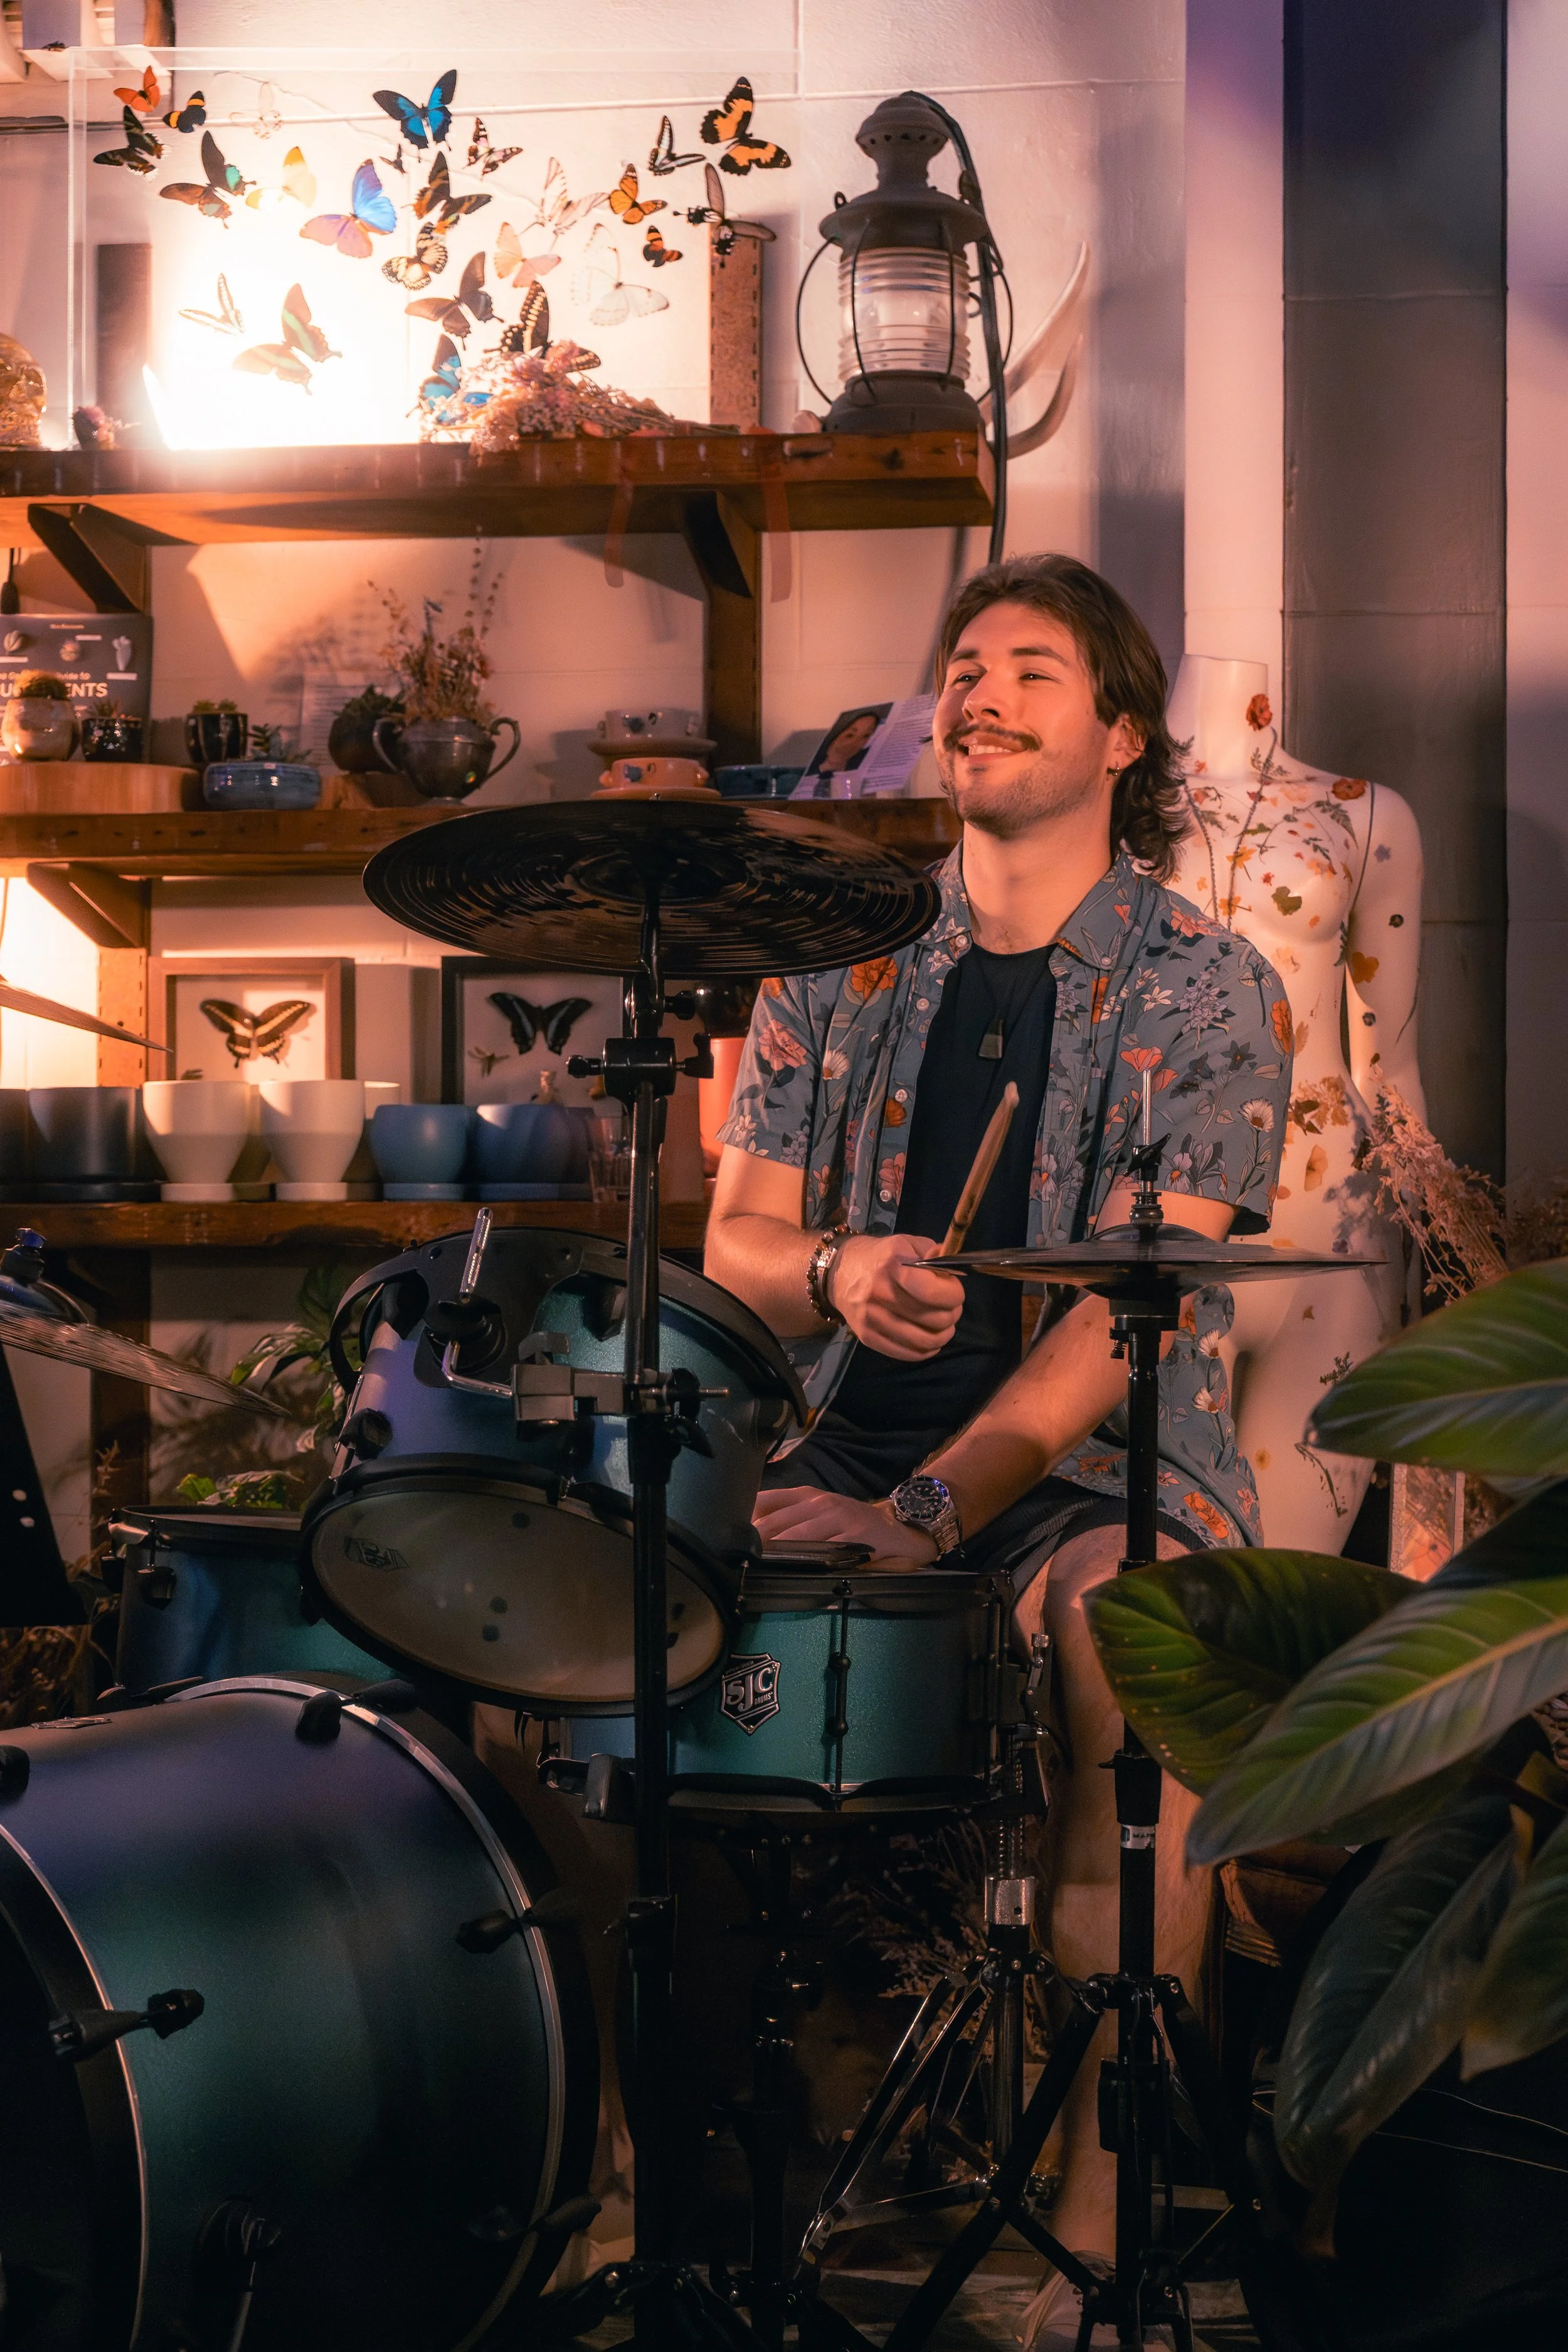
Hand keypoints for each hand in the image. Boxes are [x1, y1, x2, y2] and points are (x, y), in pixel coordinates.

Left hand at [753, 1485, 936, 1566]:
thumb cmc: (852, 1523)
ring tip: (757, 1568)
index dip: (744, 1521)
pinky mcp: (856, 1534)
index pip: (764, 1501)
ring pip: (797, 1535)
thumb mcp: (817, 1513)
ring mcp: (838, 1516)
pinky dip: (810, 1561)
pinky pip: (827, 1550)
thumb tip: (749, 1537)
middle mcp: (819, 1501)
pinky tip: (796, 1571)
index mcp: (805, 1495)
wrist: (898, 1527)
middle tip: (736, 1561)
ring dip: (775, 1554)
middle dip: (754, 1544)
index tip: (729, 1541)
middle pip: (775, 1522)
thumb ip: (788, 1520)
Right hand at [829, 1233, 963, 1360]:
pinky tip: (929, 1339)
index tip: (954, 1291)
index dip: (954, 1295)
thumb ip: (934, 1255)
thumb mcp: (908, 1243)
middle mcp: (879, 1292)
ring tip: (943, 1325)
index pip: (933, 1292)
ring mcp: (871, 1318)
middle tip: (950, 1308)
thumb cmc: (882, 1257)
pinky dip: (926, 1350)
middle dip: (952, 1314)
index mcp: (892, 1264)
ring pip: (924, 1341)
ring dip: (943, 1335)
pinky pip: (908, 1354)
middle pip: (934, 1319)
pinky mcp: (867, 1337)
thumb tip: (953, 1271)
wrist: (841, 1273)